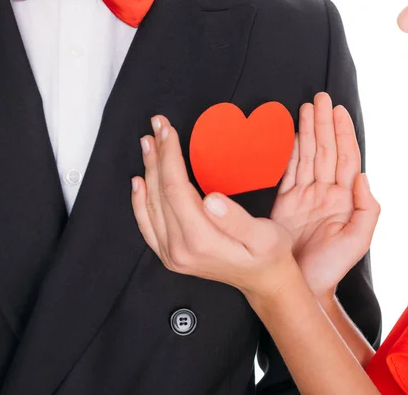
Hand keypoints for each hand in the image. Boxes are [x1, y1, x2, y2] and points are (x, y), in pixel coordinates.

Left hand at [131, 115, 298, 299]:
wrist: (263, 281)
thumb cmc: (268, 254)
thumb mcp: (265, 236)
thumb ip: (236, 220)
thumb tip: (211, 199)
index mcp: (201, 240)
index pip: (176, 189)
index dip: (170, 156)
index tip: (169, 130)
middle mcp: (179, 249)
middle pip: (160, 193)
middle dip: (157, 156)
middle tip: (156, 125)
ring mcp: (172, 254)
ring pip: (151, 205)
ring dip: (148, 171)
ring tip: (149, 144)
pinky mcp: (170, 255)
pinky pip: (147, 225)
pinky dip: (140, 201)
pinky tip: (139, 182)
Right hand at [271, 93, 379, 299]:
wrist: (302, 285)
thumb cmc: (331, 267)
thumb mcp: (358, 241)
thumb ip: (367, 208)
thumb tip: (362, 175)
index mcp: (344, 199)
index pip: (345, 157)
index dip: (343, 133)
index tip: (338, 111)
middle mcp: (326, 193)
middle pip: (326, 150)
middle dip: (324, 123)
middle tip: (321, 98)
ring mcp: (306, 196)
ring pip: (308, 155)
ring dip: (308, 130)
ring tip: (307, 107)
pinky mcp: (286, 202)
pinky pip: (289, 170)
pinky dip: (291, 150)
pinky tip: (292, 134)